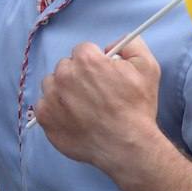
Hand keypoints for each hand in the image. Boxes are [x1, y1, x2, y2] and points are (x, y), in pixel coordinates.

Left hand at [35, 38, 161, 174]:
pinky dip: (55, 110)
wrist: (126, 146)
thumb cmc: (137, 109)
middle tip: (94, 93)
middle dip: (78, 75)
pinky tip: (72, 118)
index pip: (84, 50)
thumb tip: (115, 44)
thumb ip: (131, 45)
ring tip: (82, 106)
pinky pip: (44, 105)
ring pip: (52, 84)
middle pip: (66, 66)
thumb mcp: (147, 67)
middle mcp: (64, 75)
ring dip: (63, 91)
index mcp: (86, 60)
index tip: (102, 75)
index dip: (95, 62)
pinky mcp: (45, 117)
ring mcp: (51, 97)